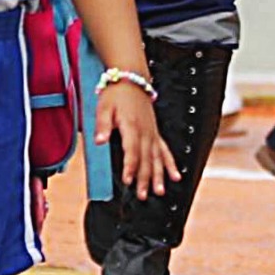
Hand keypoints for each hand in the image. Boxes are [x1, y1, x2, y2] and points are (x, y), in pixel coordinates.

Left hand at [94, 78, 177, 198]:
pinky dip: (170, 164)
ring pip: (157, 158)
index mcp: (131, 126)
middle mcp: (145, 132)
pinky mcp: (155, 133)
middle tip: (141, 195)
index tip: (128, 180)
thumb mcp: (103, 107)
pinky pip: (165, 151)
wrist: (131, 79)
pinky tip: (175, 176)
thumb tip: (99, 140)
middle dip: (144, 178)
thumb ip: (102, 125)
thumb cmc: (116, 94)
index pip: (131, 151)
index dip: (130, 167)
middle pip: (145, 159)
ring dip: (158, 176)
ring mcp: (152, 133)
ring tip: (159, 191)